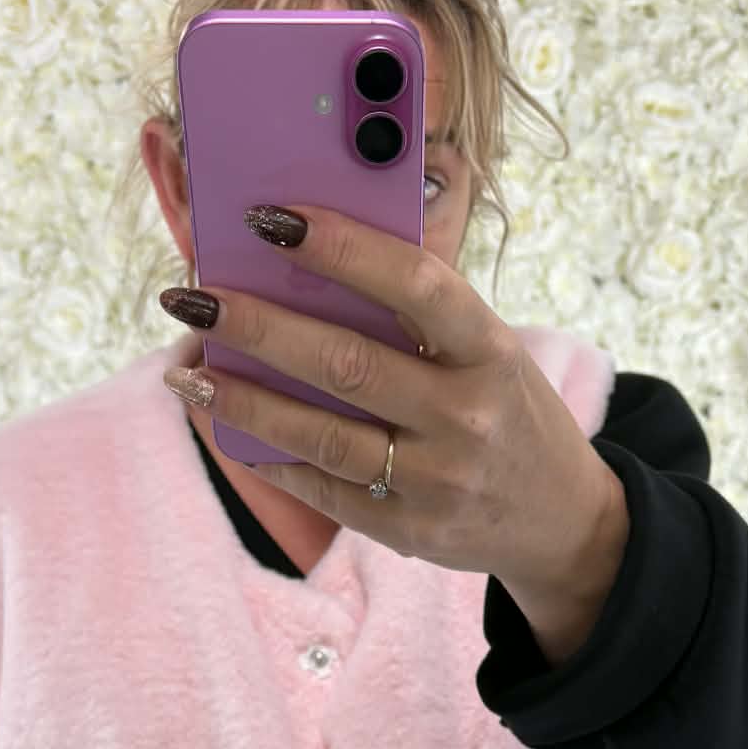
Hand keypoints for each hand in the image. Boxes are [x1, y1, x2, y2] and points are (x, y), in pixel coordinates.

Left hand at [160, 200, 624, 590]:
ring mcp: (437, 481)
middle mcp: (468, 417)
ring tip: (185, 371)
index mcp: (491, 351)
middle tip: (191, 294)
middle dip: (257, 325)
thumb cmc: (507, 408)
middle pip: (346, 364)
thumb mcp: (491, 349)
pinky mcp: (409, 530)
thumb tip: (308, 260)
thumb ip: (421, 313)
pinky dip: (268, 455)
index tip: (268, 217)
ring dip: (241, 399)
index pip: (415, 285)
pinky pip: (323, 489)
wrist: (562, 520)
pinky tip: (225, 424)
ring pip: (321, 436)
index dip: (342, 247)